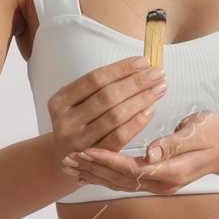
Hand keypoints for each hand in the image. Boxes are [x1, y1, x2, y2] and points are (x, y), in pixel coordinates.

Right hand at [46, 56, 167, 164]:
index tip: (144, 61)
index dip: (121, 69)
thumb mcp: (78, 102)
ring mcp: (79, 141)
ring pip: (115, 116)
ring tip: (159, 88)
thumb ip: (101, 86)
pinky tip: (151, 109)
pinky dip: (138, 121)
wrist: (63, 157)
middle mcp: (66, 121)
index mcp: (59, 101)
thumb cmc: (78, 121)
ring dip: (141, 100)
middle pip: (107, 97)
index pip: (94, 79)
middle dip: (136, 82)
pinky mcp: (95, 158)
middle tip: (158, 73)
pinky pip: (120, 137)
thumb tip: (140, 67)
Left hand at [62, 108, 218, 194]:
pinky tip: (89, 170)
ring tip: (71, 165)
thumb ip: (174, 142)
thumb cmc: (214, 134)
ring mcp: (159, 185)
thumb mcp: (199, 131)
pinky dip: (105, 176)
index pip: (132, 169)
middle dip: (93, 169)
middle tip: (68, 158)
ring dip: (95, 174)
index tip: (86, 150)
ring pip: (119, 183)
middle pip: (120, 180)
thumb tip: (151, 152)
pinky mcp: (155, 180)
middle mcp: (162, 183)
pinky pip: (125, 181)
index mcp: (171, 171)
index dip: (108, 160)